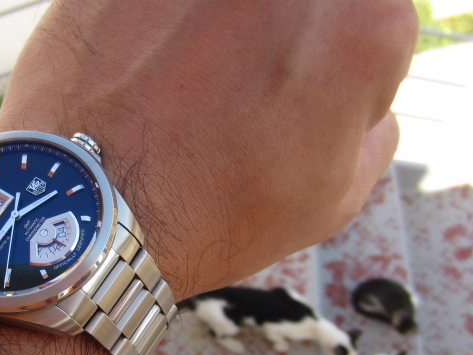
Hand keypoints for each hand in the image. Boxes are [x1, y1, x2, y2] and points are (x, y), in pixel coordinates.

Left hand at [0, 0, 418, 298]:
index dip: (346, 66)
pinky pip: (174, 0)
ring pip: (240, 2)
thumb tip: (368, 99)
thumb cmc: (212, 215)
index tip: (305, 102)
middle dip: (288, 39)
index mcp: (360, 26)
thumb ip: (374, 129)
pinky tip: (151, 66)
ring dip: (224, 30)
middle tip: (246, 87)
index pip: (382, 17)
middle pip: (309, 0)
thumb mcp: (333, 199)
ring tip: (190, 79)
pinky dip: (168, 24)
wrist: (90, 211)